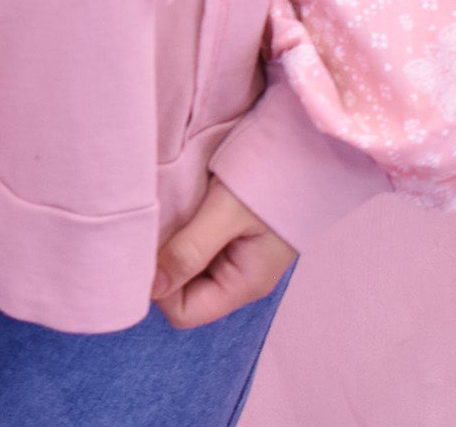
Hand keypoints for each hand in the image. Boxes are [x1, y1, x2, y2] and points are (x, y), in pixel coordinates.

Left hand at [150, 175, 297, 328]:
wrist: (306, 144)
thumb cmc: (273, 176)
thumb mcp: (227, 211)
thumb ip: (189, 251)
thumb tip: (150, 288)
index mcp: (243, 284)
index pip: (184, 312)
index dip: (159, 287)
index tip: (149, 247)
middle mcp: (239, 276)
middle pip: (183, 291)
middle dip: (164, 262)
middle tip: (156, 224)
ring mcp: (238, 254)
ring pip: (188, 265)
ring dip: (173, 242)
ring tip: (170, 209)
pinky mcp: (234, 232)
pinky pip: (198, 243)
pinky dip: (184, 228)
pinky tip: (182, 202)